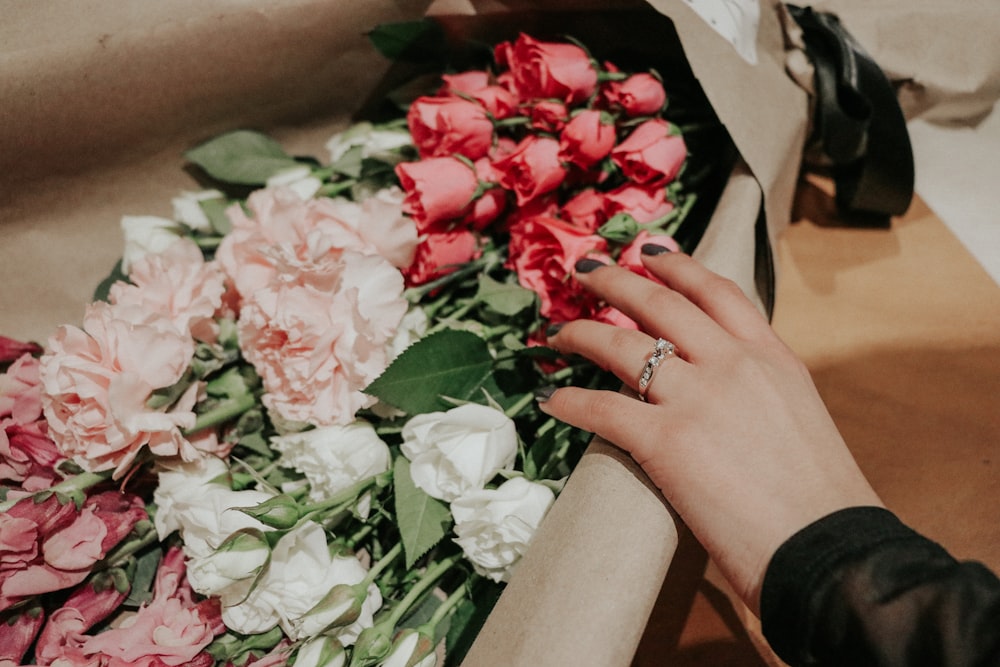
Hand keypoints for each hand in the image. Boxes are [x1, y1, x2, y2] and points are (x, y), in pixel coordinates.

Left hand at [539, 247, 881, 612]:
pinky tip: (549, 399)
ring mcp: (698, 398)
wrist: (827, 548)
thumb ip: (760, 391)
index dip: (678, 266)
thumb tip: (727, 395)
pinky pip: (601, 408)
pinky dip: (568, 401)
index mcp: (772, 357)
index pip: (718, 292)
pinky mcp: (666, 440)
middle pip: (660, 303)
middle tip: (586, 269)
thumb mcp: (799, 418)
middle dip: (616, 280)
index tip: (651, 252)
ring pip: (621, 346)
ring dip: (581, 333)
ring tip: (558, 332)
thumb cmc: (820, 501)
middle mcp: (733, 364)